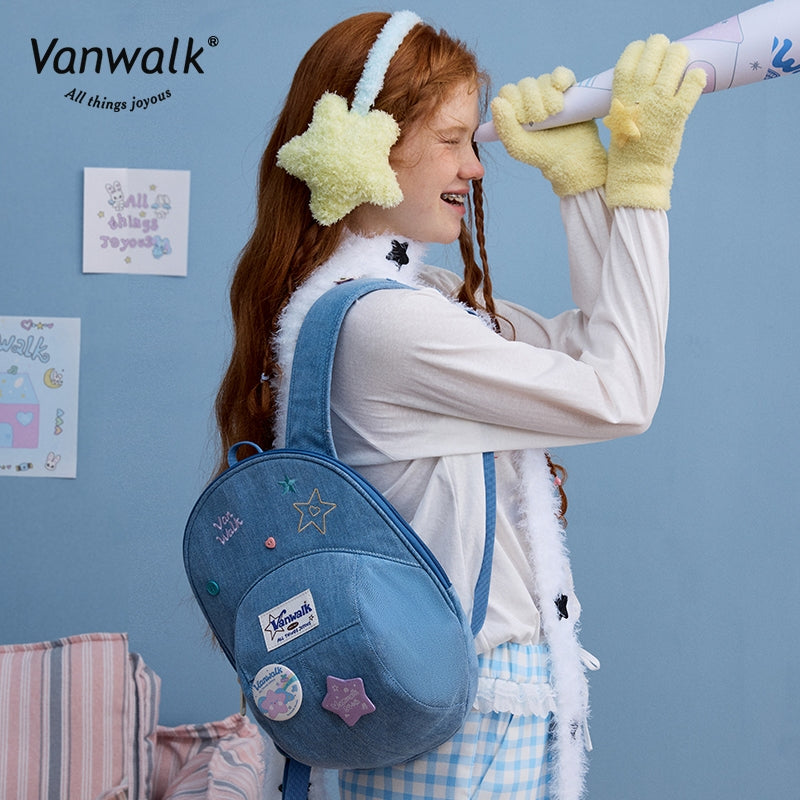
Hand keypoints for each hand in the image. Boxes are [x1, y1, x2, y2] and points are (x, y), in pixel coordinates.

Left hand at [490, 68, 606, 196]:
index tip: (525, 121)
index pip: (508, 92)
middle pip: (525, 85)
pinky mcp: (567, 89)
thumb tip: (498, 101)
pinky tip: (562, 89)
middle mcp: (529, 98)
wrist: (571, 157)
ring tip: (555, 113)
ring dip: (548, 97)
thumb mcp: (517, 146)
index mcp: (513, 110)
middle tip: (542, 120)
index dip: (516, 103)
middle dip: (533, 104)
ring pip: (543, 80)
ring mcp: (548, 92)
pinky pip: (560, 73)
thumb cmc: (541, 154)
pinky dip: (560, 78)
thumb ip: (504, 126)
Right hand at [603, 34, 705, 208]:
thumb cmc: (628, 147)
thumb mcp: (619, 118)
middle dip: (664, 47)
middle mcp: (639, 93)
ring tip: (682, 64)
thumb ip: (631, 97)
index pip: (631, 54)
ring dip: (681, 56)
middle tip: (669, 56)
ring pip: (676, 58)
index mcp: (621, 94)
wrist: (637, 175)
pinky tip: (696, 79)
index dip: (641, 49)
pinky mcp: (677, 113)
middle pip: (655, 48)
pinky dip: (697, 77)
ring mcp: (659, 102)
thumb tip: (649, 78)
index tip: (647, 54)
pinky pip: (694, 82)